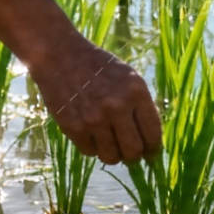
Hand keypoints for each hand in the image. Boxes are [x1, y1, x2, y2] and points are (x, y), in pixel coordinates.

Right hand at [29, 35, 162, 164]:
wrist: (60, 55)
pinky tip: (90, 132)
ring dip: (112, 154)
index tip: (150, 153)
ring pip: (111, 157)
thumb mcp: (128, 77)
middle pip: (133, 152)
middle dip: (133, 157)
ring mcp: (94, 118)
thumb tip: (151, 141)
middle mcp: (117, 106)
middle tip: (130, 154)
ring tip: (109, 142)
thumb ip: (141, 105)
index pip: (153, 134)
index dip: (153, 149)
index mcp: (136, 91)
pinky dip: (92, 147)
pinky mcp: (73, 126)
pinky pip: (89, 152)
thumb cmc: (99, 67)